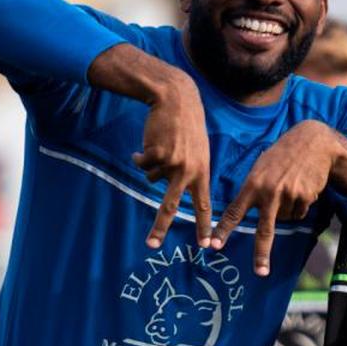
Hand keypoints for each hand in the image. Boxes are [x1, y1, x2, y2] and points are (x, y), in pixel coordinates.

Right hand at [128, 68, 212, 248]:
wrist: (177, 100)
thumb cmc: (187, 127)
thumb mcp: (198, 151)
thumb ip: (191, 173)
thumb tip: (173, 195)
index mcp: (202, 172)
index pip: (204, 205)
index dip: (204, 226)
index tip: (206, 245)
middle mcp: (189, 171)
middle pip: (172, 206)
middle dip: (160, 227)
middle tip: (152, 245)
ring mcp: (173, 163)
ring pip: (152, 179)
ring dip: (151, 166)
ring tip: (160, 147)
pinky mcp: (157, 154)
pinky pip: (142, 165)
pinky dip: (140, 156)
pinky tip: (148, 143)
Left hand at [211, 121, 346, 275]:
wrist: (313, 142)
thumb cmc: (281, 154)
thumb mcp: (260, 166)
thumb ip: (252, 188)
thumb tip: (244, 213)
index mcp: (253, 184)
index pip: (234, 211)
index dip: (223, 230)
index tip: (213, 245)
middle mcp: (269, 192)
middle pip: (264, 230)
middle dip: (262, 253)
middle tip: (260, 272)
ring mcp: (289, 196)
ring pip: (285, 218)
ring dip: (286, 209)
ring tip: (289, 186)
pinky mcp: (305, 198)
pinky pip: (299, 212)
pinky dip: (300, 204)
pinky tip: (301, 186)